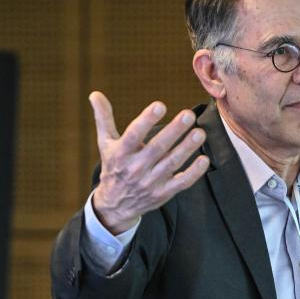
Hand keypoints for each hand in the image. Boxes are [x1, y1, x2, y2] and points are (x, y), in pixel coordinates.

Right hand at [89, 91, 208, 233]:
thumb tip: (95, 94)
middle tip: (188, 115)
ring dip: (186, 148)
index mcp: (121, 153)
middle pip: (157, 148)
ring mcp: (150, 182)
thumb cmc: (114, 166)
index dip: (146, 120)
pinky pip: (181, 183)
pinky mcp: (163, 193)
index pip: (133, 135)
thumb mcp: (106, 143)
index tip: (160, 105)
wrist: (115, 204)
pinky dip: (193, 173)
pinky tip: (204, 159)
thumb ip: (104, 118)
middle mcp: (135, 168)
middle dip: (173, 131)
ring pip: (171, 164)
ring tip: (199, 132)